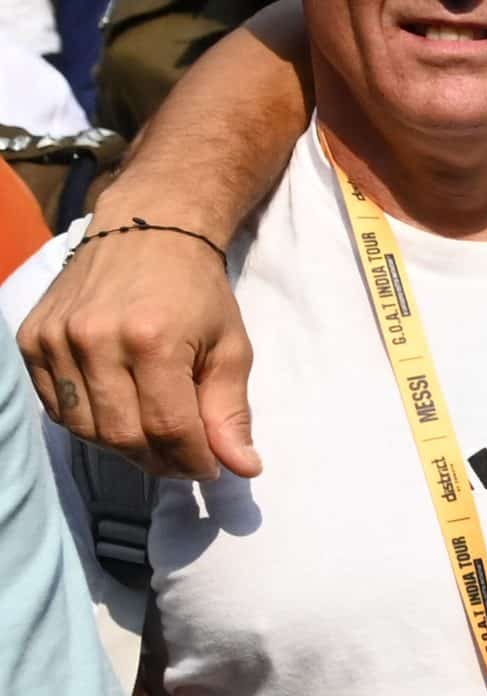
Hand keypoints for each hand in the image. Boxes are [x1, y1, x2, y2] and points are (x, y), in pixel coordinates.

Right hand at [16, 223, 258, 479]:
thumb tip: (244, 468)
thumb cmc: (198, 290)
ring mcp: (57, 339)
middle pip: (122, 436)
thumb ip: (231, 409)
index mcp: (153, 340)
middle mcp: (96, 340)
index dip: (192, 460)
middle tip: (183, 456)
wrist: (148, 227)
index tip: (210, 466)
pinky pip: (55, 405)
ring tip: (153, 437)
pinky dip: (87, 421)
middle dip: (159, 459)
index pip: (168, 429)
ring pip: (84, 429)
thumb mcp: (230, 344)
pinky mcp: (32, 337)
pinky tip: (117, 411)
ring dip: (122, 446)